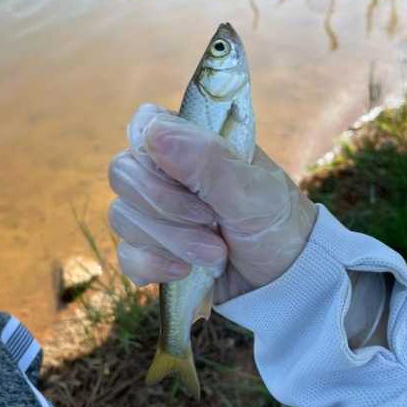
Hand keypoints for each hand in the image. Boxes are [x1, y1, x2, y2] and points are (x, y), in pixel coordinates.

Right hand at [108, 104, 316, 303]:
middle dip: (166, 206)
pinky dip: (155, 265)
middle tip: (210, 222)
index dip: (151, 150)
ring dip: (170, 239)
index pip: (145, 124)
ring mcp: (156, 213)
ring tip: (215, 253)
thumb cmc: (277, 224)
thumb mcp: (254, 192)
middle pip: (124, 173)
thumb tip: (155, 134)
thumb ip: (209, 162)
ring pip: (122, 215)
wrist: (285, 281)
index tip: (183, 177)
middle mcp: (168, 174)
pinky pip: (126, 254)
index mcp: (194, 146)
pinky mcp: (151, 250)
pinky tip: (186, 271)